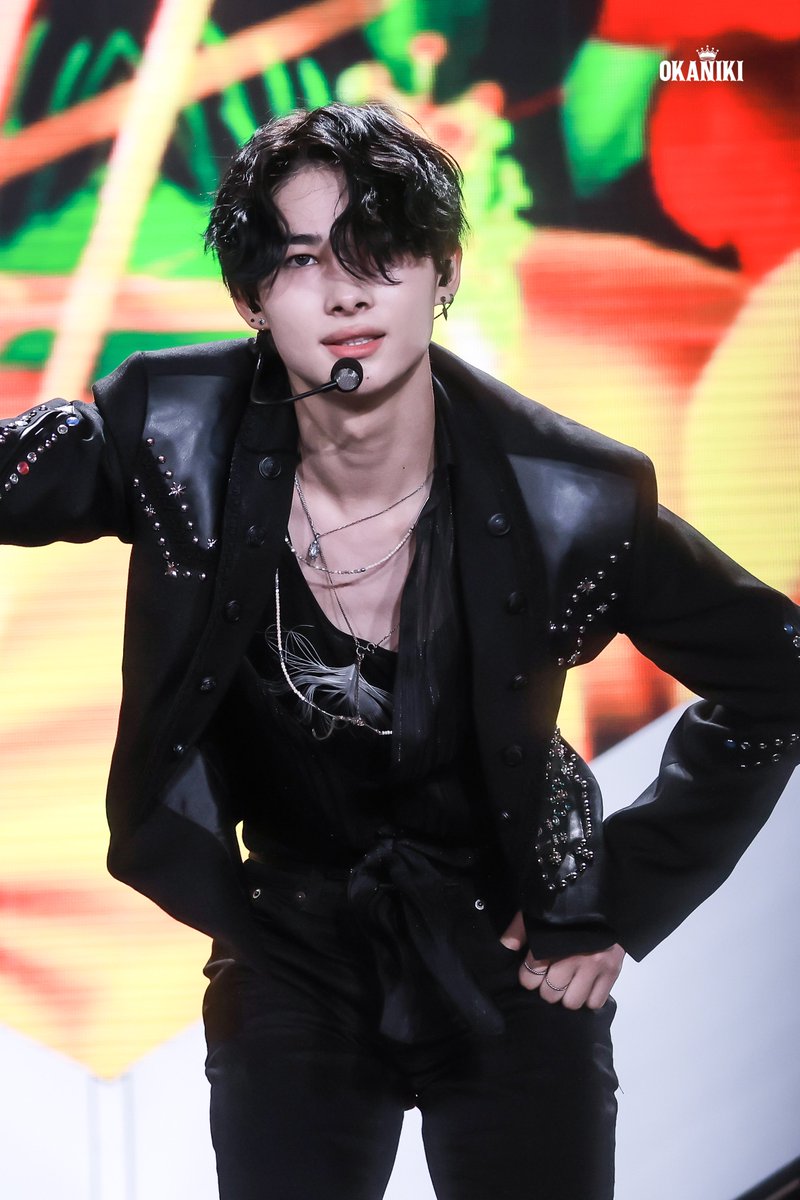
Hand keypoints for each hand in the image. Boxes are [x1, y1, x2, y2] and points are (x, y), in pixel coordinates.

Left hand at [500, 910, 624, 1009]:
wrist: (607, 900)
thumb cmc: (568, 909)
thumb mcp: (538, 913)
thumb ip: (519, 929)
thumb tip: (506, 947)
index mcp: (552, 942)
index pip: (530, 977)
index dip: (528, 977)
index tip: (533, 972)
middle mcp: (573, 956)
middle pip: (550, 993)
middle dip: (548, 988)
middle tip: (553, 977)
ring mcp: (595, 966)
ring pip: (572, 1002)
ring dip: (568, 995)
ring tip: (570, 982)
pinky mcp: (612, 972)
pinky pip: (595, 1002)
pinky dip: (589, 998)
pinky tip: (586, 984)